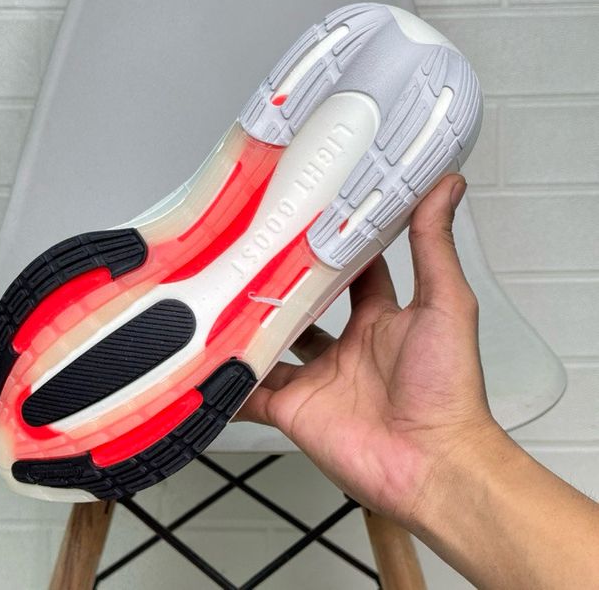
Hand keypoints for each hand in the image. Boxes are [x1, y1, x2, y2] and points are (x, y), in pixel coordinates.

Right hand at [237, 174, 499, 526]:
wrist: (431, 463)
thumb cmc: (447, 388)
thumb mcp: (444, 304)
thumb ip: (434, 247)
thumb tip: (446, 187)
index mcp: (380, 320)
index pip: (352, 274)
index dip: (333, 248)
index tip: (311, 220)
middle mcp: (345, 347)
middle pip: (303, 307)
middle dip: (280, 284)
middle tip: (252, 251)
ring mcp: (316, 378)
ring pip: (271, 346)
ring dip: (248, 327)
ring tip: (218, 294)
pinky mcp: (291, 409)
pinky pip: (250, 392)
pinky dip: (228, 381)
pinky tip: (204, 360)